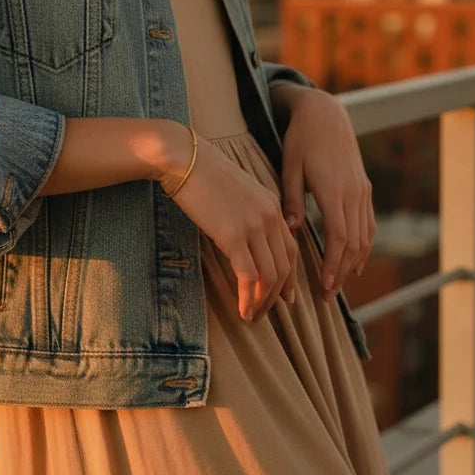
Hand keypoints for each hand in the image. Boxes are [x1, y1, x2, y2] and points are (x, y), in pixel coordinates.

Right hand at [158, 124, 298, 321]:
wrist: (183, 159)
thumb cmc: (202, 174)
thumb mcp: (236, 191)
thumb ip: (249, 212)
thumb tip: (245, 239)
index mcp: (272, 204)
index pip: (290, 248)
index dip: (289, 277)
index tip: (285, 296)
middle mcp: (270, 215)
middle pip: (284, 266)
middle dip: (276, 295)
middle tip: (265, 313)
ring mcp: (253, 225)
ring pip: (269, 275)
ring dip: (262, 301)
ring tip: (252, 316)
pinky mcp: (233, 235)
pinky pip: (249, 276)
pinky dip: (248, 298)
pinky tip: (242, 310)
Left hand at [271, 83, 374, 301]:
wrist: (326, 115)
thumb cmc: (301, 141)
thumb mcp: (290, 168)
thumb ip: (291, 200)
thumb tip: (291, 229)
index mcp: (334, 190)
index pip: (339, 237)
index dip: (334, 264)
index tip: (325, 285)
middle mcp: (353, 193)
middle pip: (354, 242)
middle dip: (342, 272)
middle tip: (328, 295)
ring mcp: (362, 191)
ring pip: (365, 235)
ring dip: (354, 263)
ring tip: (339, 285)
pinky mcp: (365, 188)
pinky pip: (368, 223)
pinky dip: (364, 245)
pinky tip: (355, 260)